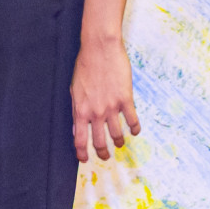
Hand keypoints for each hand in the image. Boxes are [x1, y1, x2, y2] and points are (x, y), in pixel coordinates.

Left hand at [71, 35, 139, 161]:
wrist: (100, 49)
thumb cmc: (85, 67)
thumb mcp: (74, 89)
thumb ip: (76, 109)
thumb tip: (76, 127)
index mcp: (80, 109)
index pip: (79, 138)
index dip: (81, 152)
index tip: (84, 159)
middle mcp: (95, 112)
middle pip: (99, 142)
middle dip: (102, 153)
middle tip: (105, 156)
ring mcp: (111, 107)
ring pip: (117, 135)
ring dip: (119, 142)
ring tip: (120, 143)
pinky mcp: (126, 100)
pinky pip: (133, 121)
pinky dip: (135, 129)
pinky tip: (135, 131)